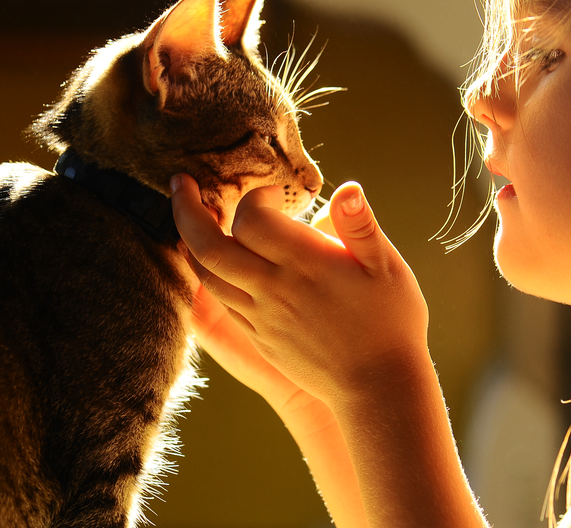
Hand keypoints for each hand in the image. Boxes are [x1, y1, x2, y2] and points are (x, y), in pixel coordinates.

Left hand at [170, 175, 430, 408]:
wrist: (378, 386)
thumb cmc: (390, 321)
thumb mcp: (386, 267)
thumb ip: (360, 225)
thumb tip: (347, 189)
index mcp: (304, 263)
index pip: (252, 218)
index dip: (255, 197)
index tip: (274, 194)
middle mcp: (273, 288)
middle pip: (208, 245)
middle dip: (186, 209)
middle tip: (180, 183)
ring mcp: (261, 316)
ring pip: (206, 275)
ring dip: (190, 242)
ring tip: (189, 219)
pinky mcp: (259, 337)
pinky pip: (219, 302)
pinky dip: (206, 275)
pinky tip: (213, 263)